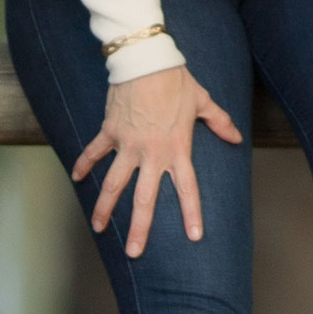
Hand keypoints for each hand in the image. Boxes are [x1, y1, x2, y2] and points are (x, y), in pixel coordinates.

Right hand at [70, 60, 240, 255]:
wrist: (146, 61)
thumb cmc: (177, 81)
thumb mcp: (203, 101)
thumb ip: (220, 122)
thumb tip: (236, 137)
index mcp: (177, 149)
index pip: (187, 188)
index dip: (191, 212)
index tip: (194, 236)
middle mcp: (151, 153)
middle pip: (144, 198)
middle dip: (140, 228)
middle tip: (135, 252)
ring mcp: (128, 145)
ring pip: (113, 184)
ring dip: (105, 208)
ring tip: (99, 228)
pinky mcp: (110, 132)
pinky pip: (94, 153)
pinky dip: (83, 165)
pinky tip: (75, 180)